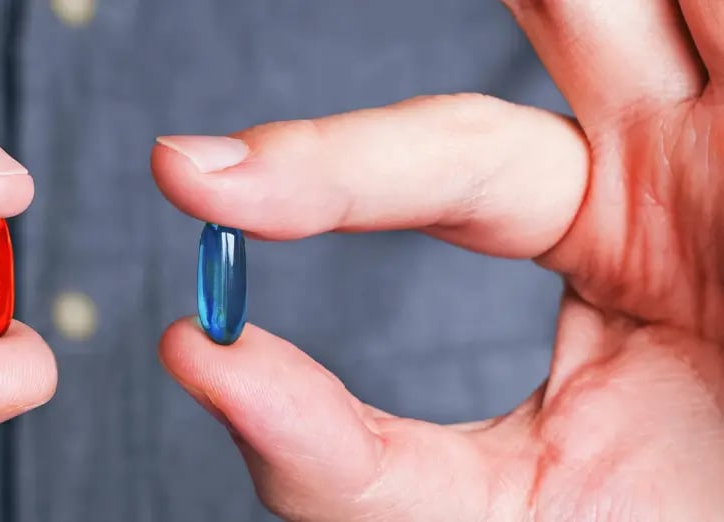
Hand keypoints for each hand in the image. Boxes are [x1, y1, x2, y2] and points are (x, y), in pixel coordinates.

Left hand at [153, 2, 721, 519]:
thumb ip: (342, 459)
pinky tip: (687, 23)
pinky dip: (711, 17)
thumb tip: (196, 358)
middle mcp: (686, 150)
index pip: (444, 163)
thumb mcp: (499, 514)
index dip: (322, 168)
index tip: (190, 177)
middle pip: (576, 12)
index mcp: (603, 215)